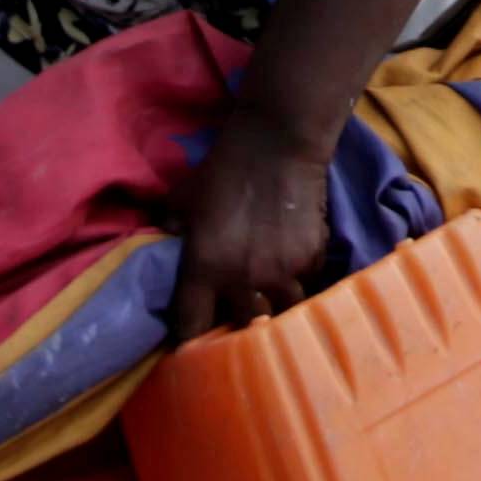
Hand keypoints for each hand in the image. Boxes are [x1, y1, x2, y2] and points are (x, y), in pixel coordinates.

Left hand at [170, 103, 331, 344]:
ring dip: (273, 309)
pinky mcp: (313, 260)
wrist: (277, 141)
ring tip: (269, 302)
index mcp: (205, 267)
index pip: (192, 327)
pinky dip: (298, 283)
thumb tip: (167, 244)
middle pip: (242, 330)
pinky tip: (293, 269)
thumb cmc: (225, 166)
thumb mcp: (184, 195)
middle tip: (235, 319)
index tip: (191, 340)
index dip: (189, 338)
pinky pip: (305, 286)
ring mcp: (283, 272)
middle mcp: (243, 279)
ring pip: (280, 315)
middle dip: (237, 328)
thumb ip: (173, 227)